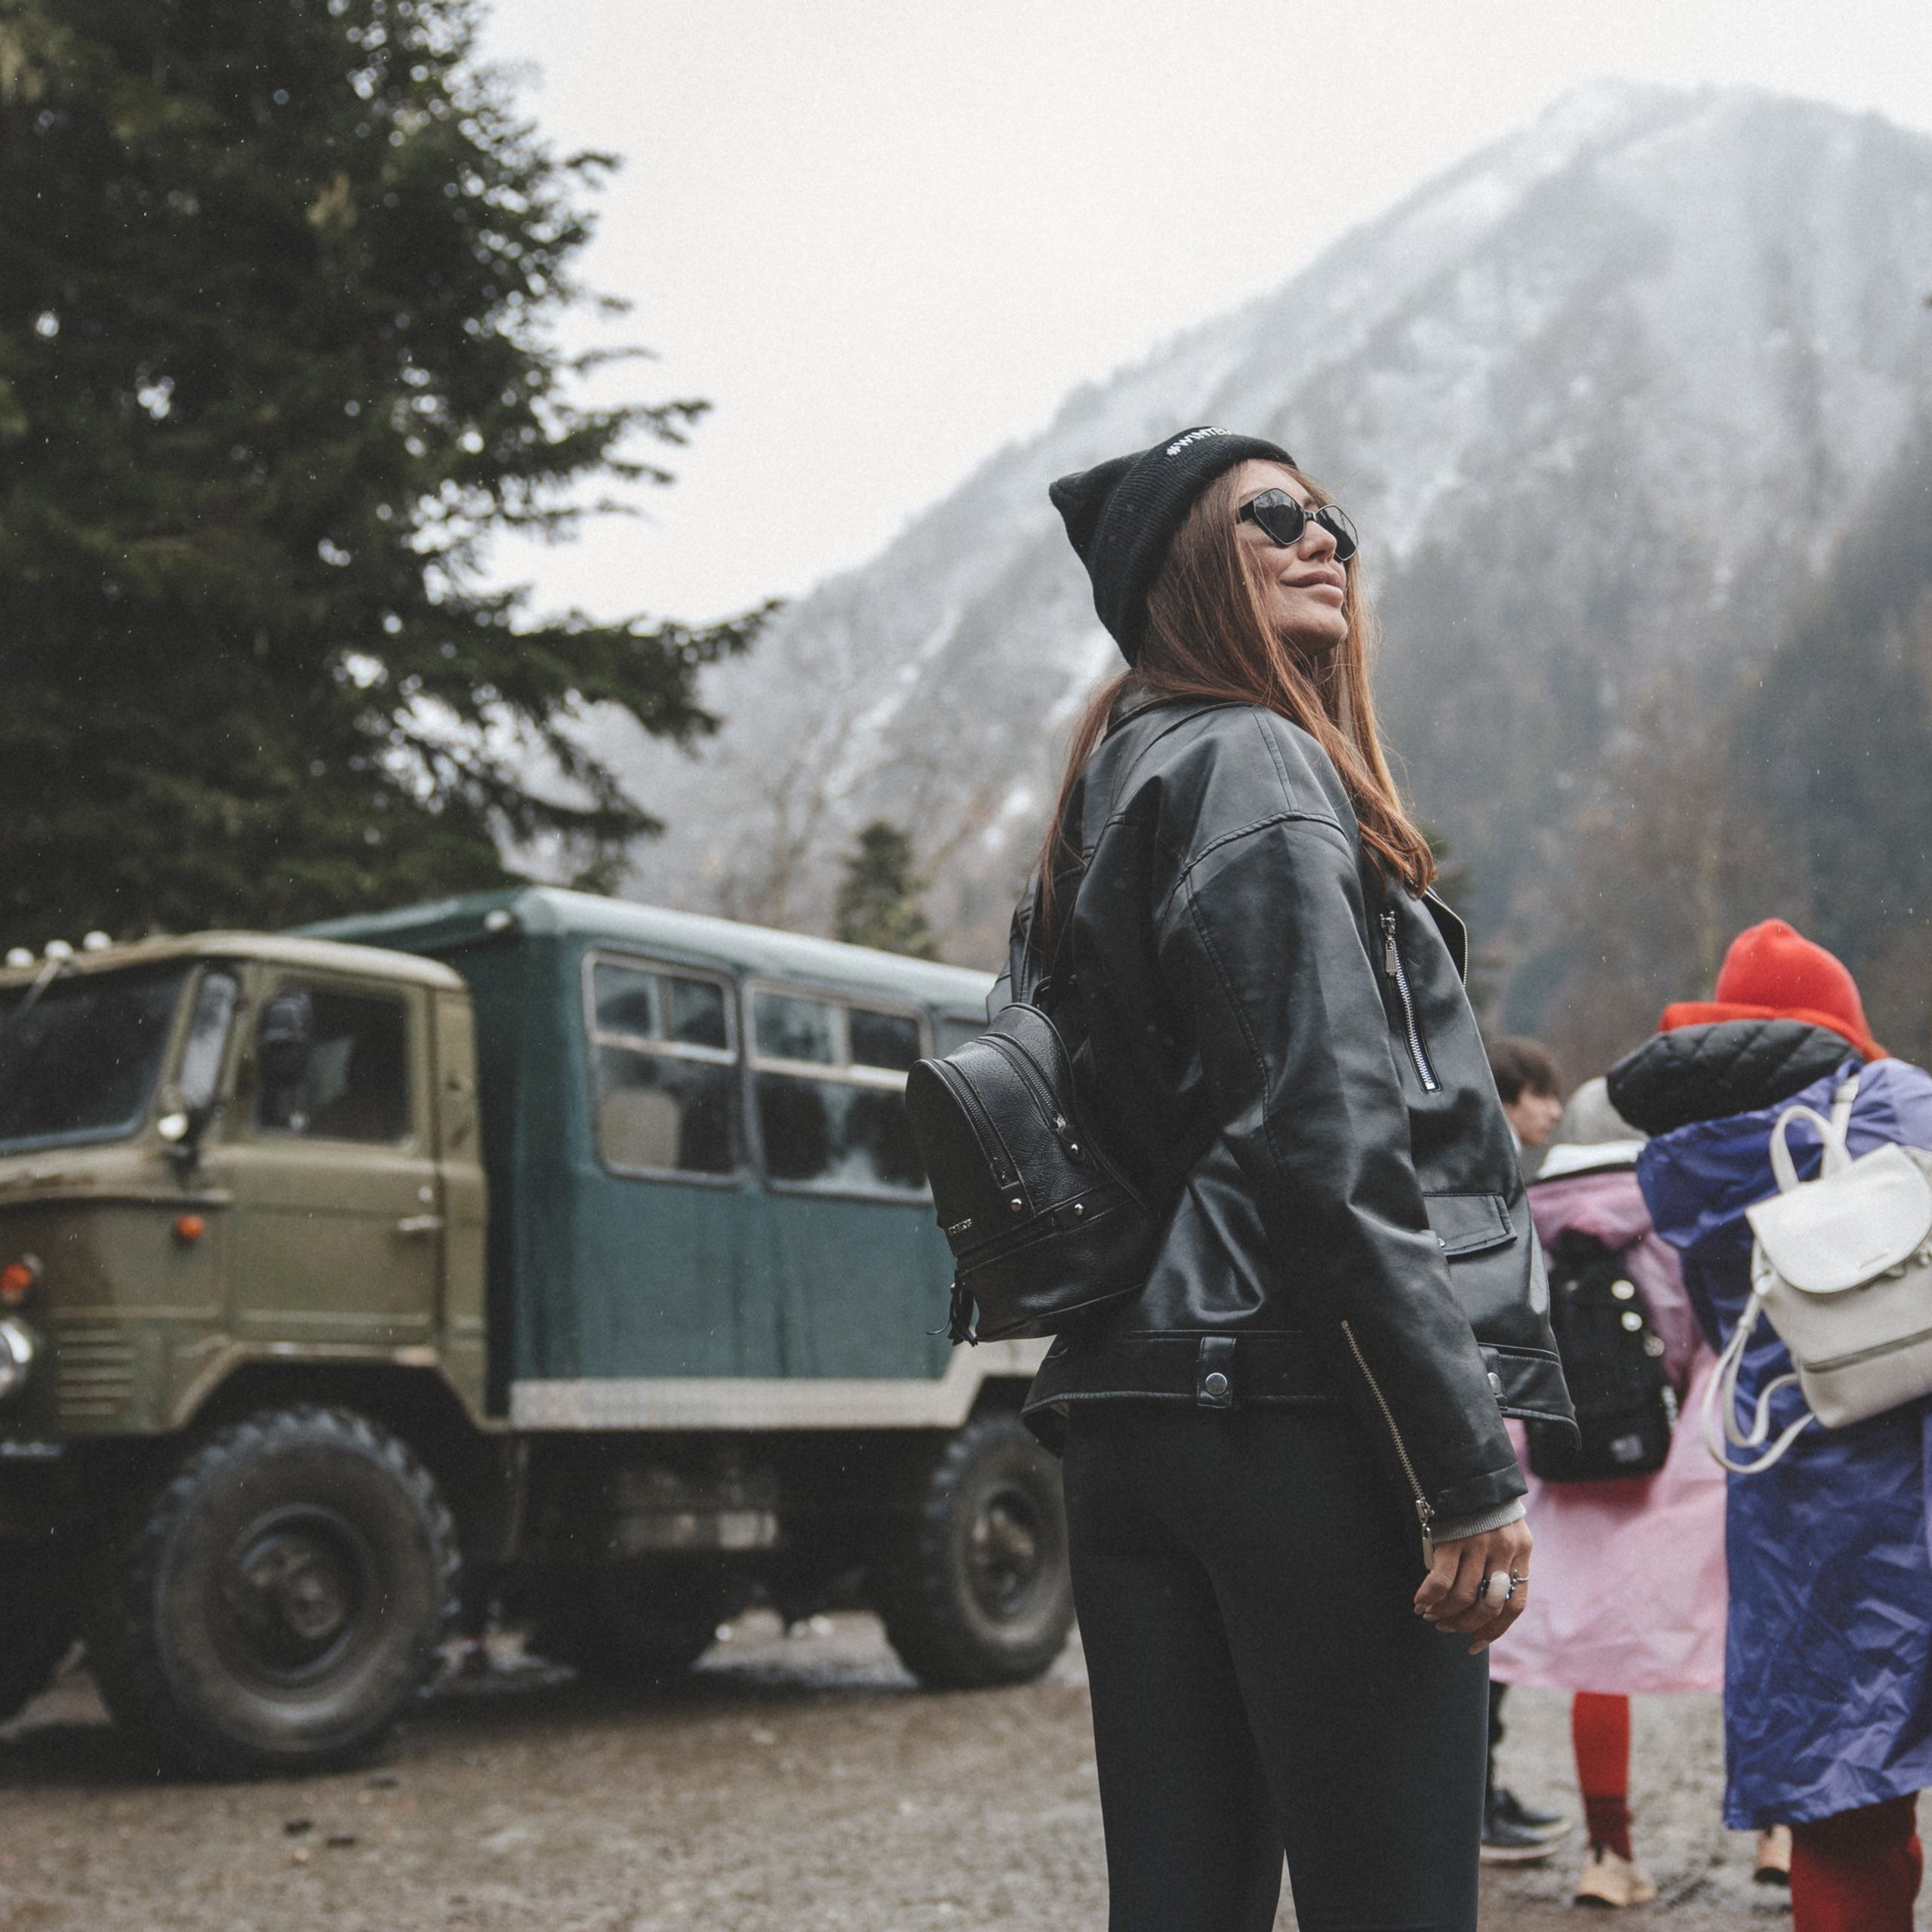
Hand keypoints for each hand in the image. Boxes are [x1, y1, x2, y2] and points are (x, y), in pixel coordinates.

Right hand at [1412, 1518, 1531, 1654]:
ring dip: (1444, 1612)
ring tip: (1429, 1614)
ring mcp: (1480, 1544)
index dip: (1495, 1629)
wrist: (1467, 1469)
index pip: (1516, 1606)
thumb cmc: (1484, 1506)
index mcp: (1522, 1553)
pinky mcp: (1455, 1537)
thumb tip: (1484, 1606)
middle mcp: (1505, 1551)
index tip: (1474, 1642)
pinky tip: (1419, 1601)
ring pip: (1464, 1597)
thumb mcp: (1506, 1533)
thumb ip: (1502, 1563)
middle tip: (1445, 1626)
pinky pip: (1442, 1580)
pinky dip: (1429, 1596)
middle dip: (1464, 1624)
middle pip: (1489, 1606)